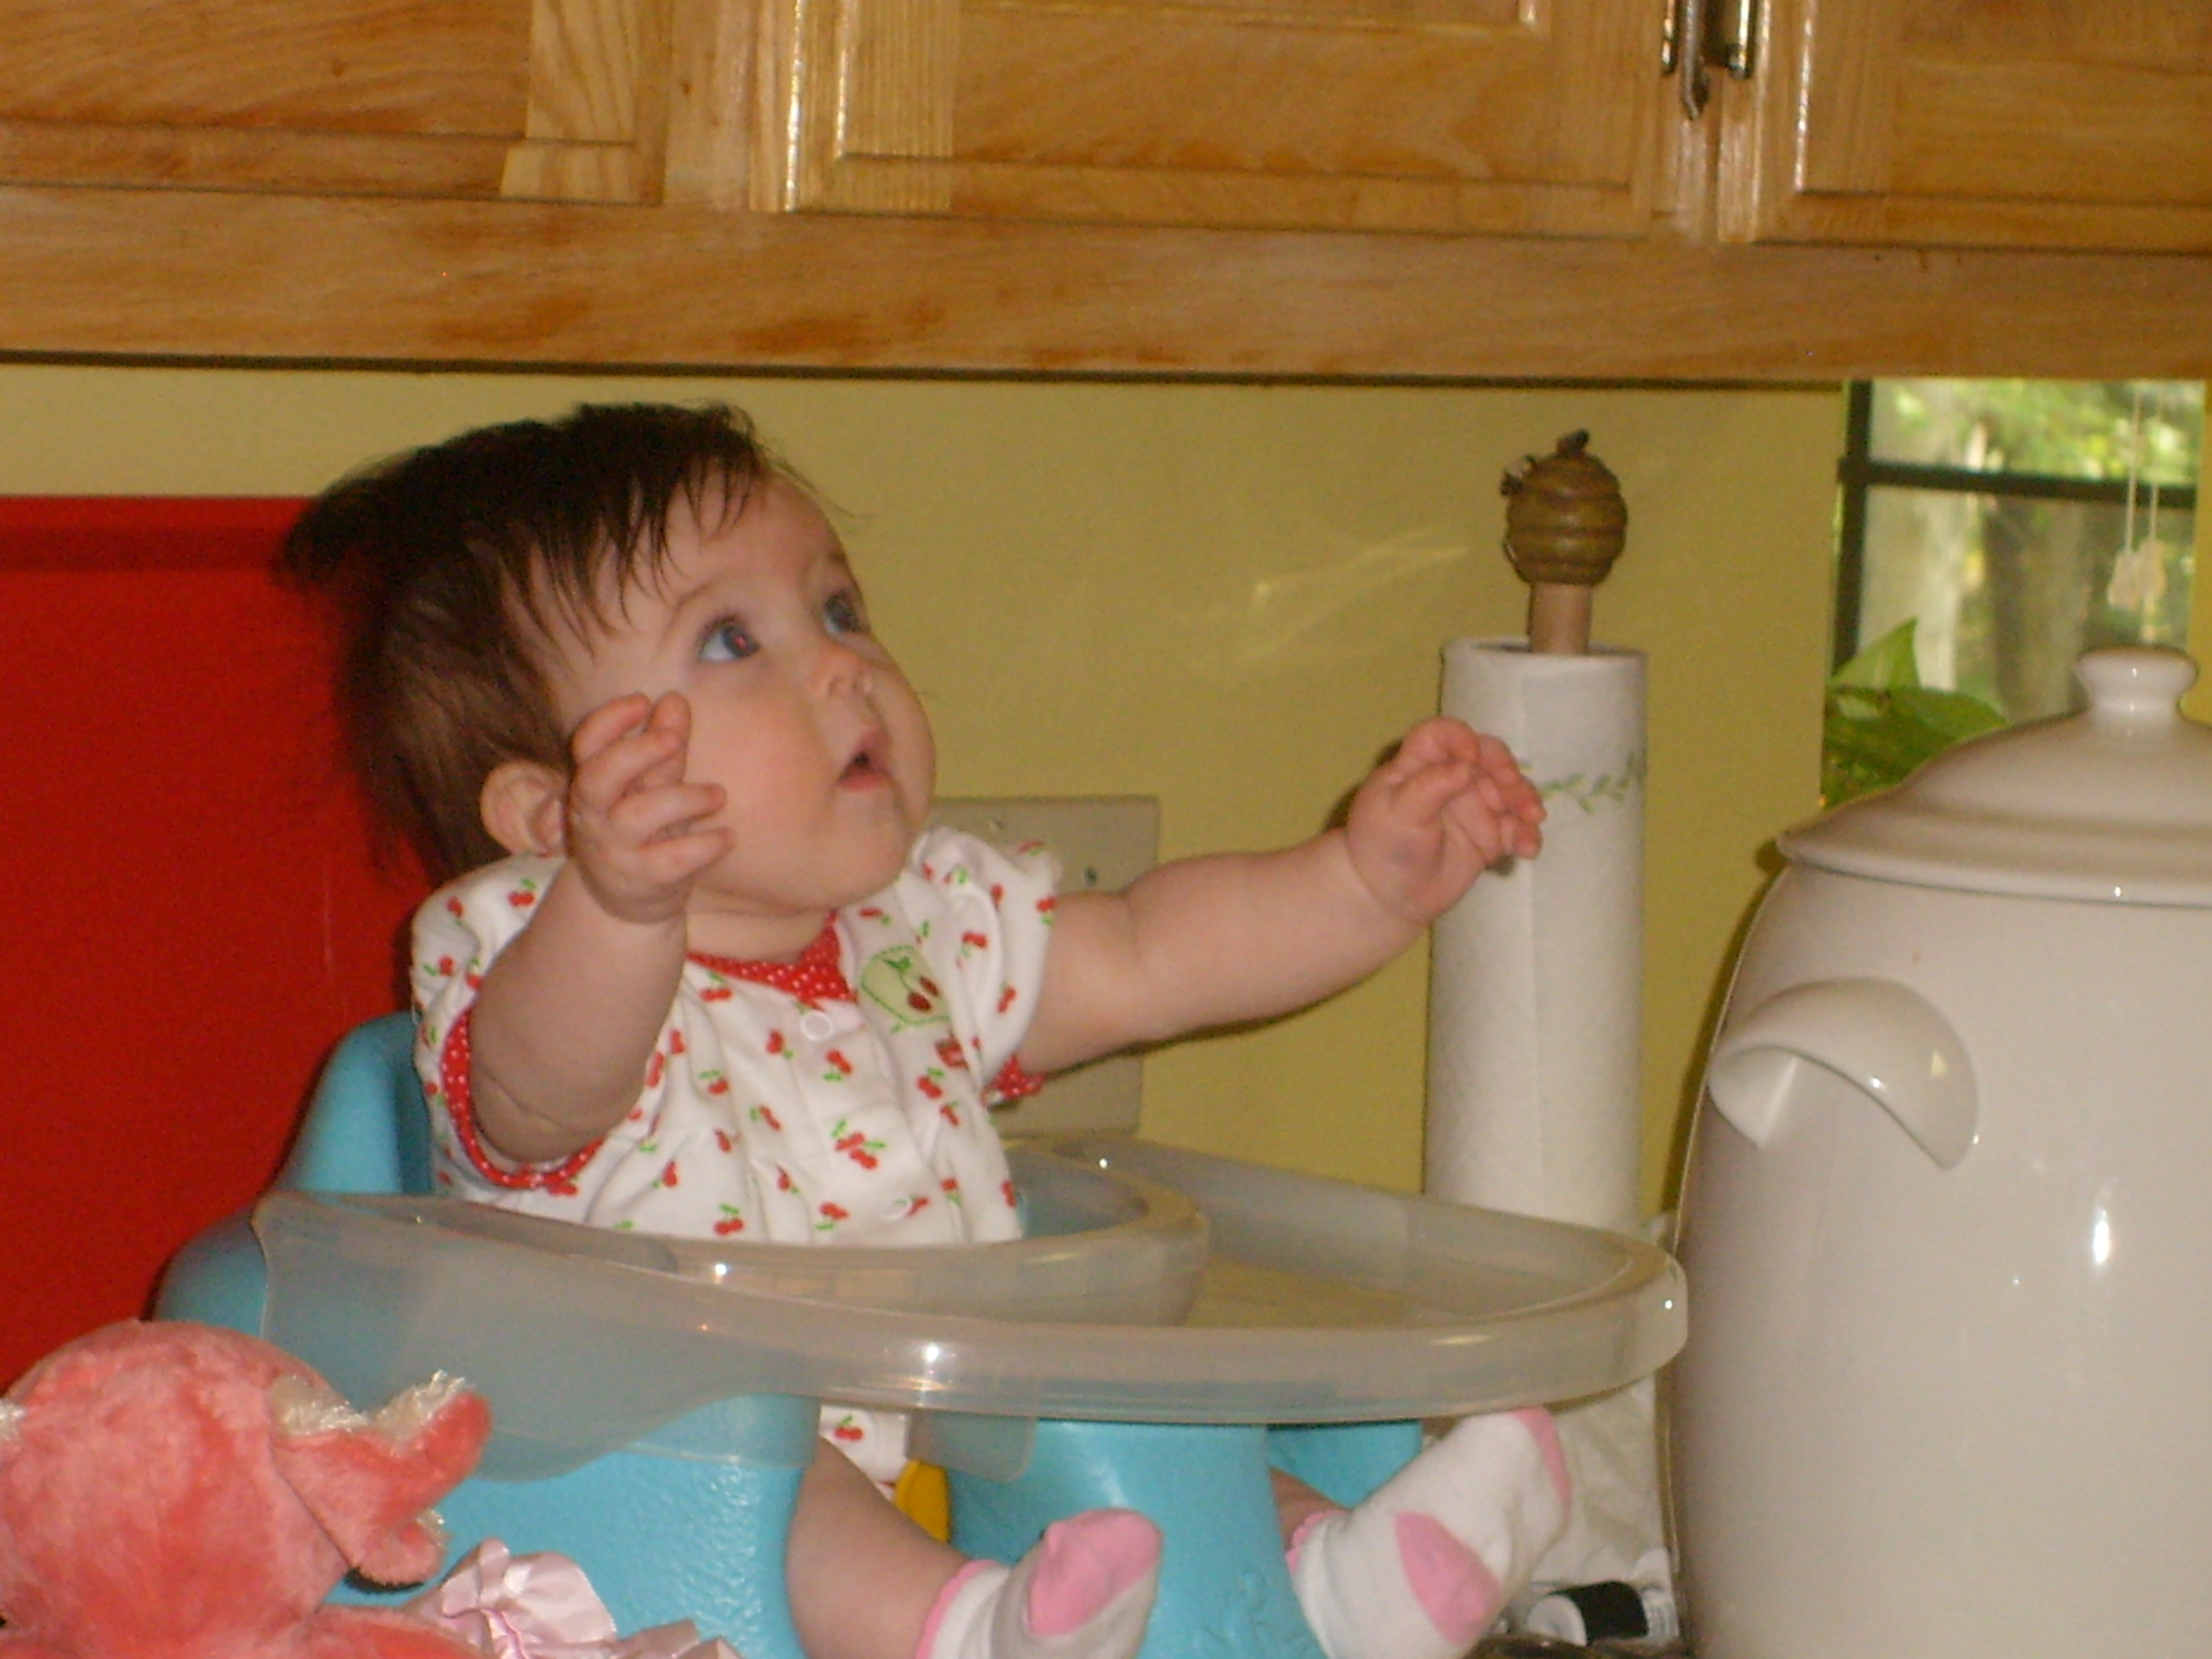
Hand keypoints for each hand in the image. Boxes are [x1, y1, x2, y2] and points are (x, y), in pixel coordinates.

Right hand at [560, 692, 730, 924]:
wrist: (625, 904)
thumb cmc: (643, 832)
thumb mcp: (651, 787)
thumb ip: (664, 749)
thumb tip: (675, 699)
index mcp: (593, 784)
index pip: (586, 745)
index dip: (610, 719)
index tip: (643, 699)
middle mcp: (595, 816)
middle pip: (599, 777)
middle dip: (637, 752)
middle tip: (674, 738)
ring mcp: (615, 850)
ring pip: (638, 816)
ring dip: (684, 798)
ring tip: (718, 795)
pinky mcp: (643, 880)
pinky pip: (672, 859)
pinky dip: (704, 845)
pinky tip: (728, 837)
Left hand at [1343, 717, 1543, 924]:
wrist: (1387, 898)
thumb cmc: (1383, 846)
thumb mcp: (1399, 812)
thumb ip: (1431, 785)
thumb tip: (1467, 765)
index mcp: (1419, 766)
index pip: (1440, 735)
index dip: (1459, 738)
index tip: (1471, 758)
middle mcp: (1451, 780)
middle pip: (1487, 757)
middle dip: (1505, 767)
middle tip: (1512, 786)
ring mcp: (1473, 807)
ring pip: (1509, 791)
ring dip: (1526, 799)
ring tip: (1532, 818)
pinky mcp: (1489, 836)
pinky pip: (1516, 828)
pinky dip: (1527, 833)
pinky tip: (1527, 848)